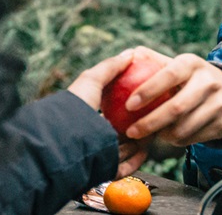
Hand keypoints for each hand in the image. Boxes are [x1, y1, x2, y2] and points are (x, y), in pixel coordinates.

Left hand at [67, 49, 153, 176]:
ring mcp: (101, 155)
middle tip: (156, 117)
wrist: (64, 137)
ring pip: (129, 149)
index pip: (120, 114)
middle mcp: (96, 137)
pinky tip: (145, 150)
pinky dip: (136, 159)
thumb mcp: (91, 79)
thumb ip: (111, 67)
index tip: (150, 101)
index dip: (136, 108)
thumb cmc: (75, 106)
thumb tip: (130, 53)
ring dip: (142, 142)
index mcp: (93, 119)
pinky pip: (126, 167)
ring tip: (155, 132)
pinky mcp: (105, 169)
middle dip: (142, 126)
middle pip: (128, 132)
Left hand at [123, 48, 221, 145]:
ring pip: (184, 128)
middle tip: (131, 131)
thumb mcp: (180, 65)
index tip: (129, 105)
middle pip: (176, 108)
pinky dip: (177, 141)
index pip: (169, 75)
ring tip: (149, 134)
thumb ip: (155, 61)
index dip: (148, 91)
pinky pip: (194, 139)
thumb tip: (128, 55)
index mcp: (193, 64)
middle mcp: (208, 82)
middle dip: (150, 122)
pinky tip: (169, 137)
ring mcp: (219, 103)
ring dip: (163, 135)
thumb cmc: (193, 79)